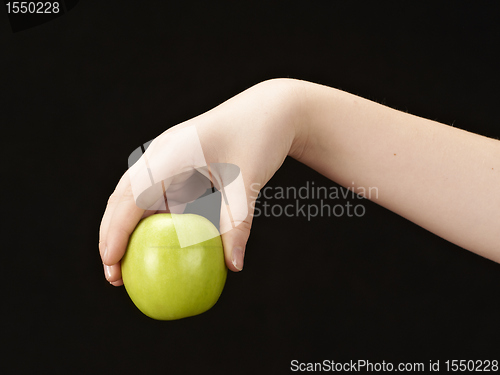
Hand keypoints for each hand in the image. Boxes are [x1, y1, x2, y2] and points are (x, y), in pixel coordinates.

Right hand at [99, 79, 305, 284]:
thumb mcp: (249, 181)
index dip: (116, 231)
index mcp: (172, 152)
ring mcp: (166, 155)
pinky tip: (158, 240)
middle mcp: (161, 152)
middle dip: (111, 234)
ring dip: (127, 227)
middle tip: (114, 274)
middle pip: (122, 196)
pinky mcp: (176, 162)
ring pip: (134, 195)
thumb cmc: (260, 138)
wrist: (270, 109)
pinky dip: (151, 218)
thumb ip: (238, 224)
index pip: (133, 196)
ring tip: (126, 263)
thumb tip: (234, 266)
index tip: (110, 263)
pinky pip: (156, 193)